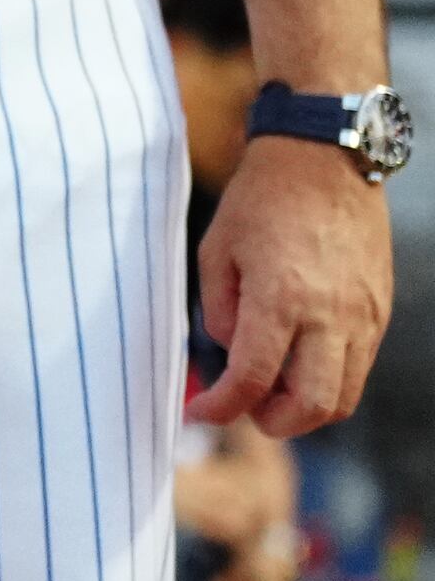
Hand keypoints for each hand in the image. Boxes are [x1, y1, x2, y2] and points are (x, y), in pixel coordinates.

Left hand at [192, 133, 395, 438]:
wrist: (326, 158)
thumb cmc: (262, 199)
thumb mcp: (217, 249)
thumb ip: (218, 309)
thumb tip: (230, 351)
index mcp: (281, 297)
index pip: (253, 378)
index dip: (223, 408)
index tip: (200, 413)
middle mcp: (331, 314)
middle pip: (312, 406)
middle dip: (272, 422)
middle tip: (243, 409)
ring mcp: (363, 316)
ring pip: (344, 397)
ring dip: (305, 410)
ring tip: (270, 390)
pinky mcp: (380, 310)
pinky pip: (359, 367)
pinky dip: (329, 381)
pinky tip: (299, 362)